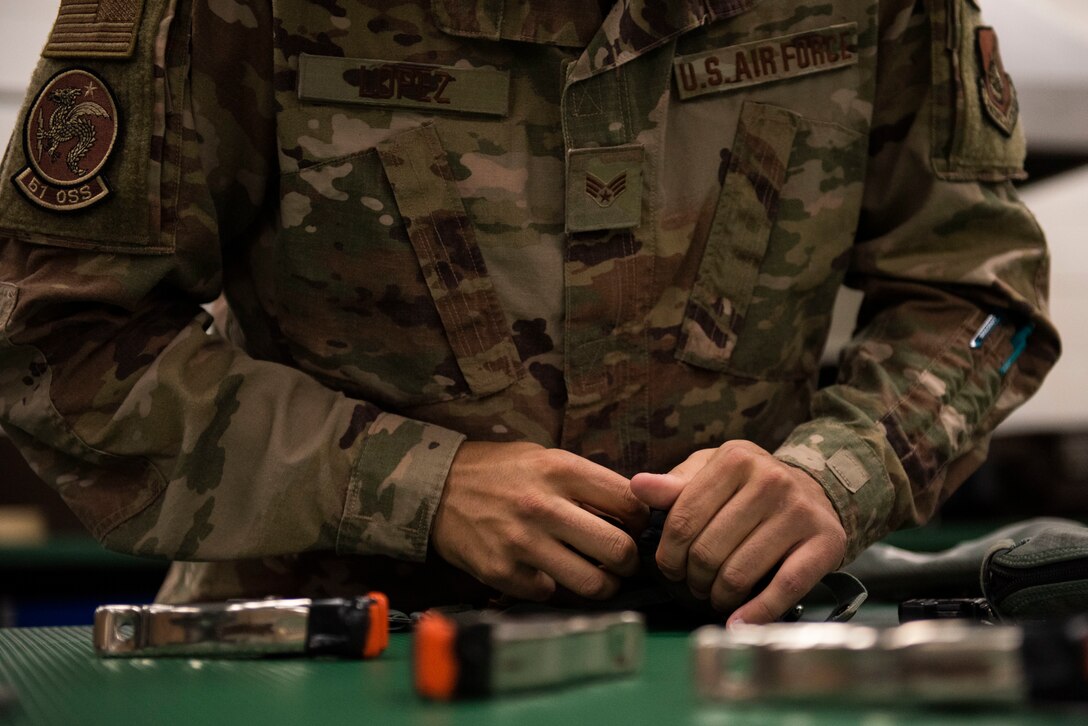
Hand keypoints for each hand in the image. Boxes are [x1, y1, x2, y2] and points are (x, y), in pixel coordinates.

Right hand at [432, 442, 648, 601]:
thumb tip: (633, 511)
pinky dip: (554, 587)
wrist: (435, 488)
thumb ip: (585, 482)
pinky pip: (550, 594)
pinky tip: (546, 572)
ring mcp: (522, 543)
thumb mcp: (544, 458)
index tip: (633, 527)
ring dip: (602, 586)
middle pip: (619, 550)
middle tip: (622, 562)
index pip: (630, 503)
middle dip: (629, 562)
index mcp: (560, 470)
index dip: (641, 520)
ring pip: (592, 583)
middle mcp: (544, 506)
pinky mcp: (502, 572)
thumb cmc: (499, 471)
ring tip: (598, 578)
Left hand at [630, 441, 845, 624]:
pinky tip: (738, 624)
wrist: (817, 492)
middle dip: (692, 578)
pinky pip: (783, 588)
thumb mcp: (711, 473)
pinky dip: (756, 613)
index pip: (683, 519)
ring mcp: (800, 513)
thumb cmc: (750, 486)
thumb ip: (675, 486)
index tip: (669, 568)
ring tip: (715, 595)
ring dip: (718, 596)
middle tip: (694, 584)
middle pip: (707, 550)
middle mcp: (770, 481)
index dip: (668, 553)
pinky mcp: (825, 543)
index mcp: (735, 459)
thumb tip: (637, 486)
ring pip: (739, 573)